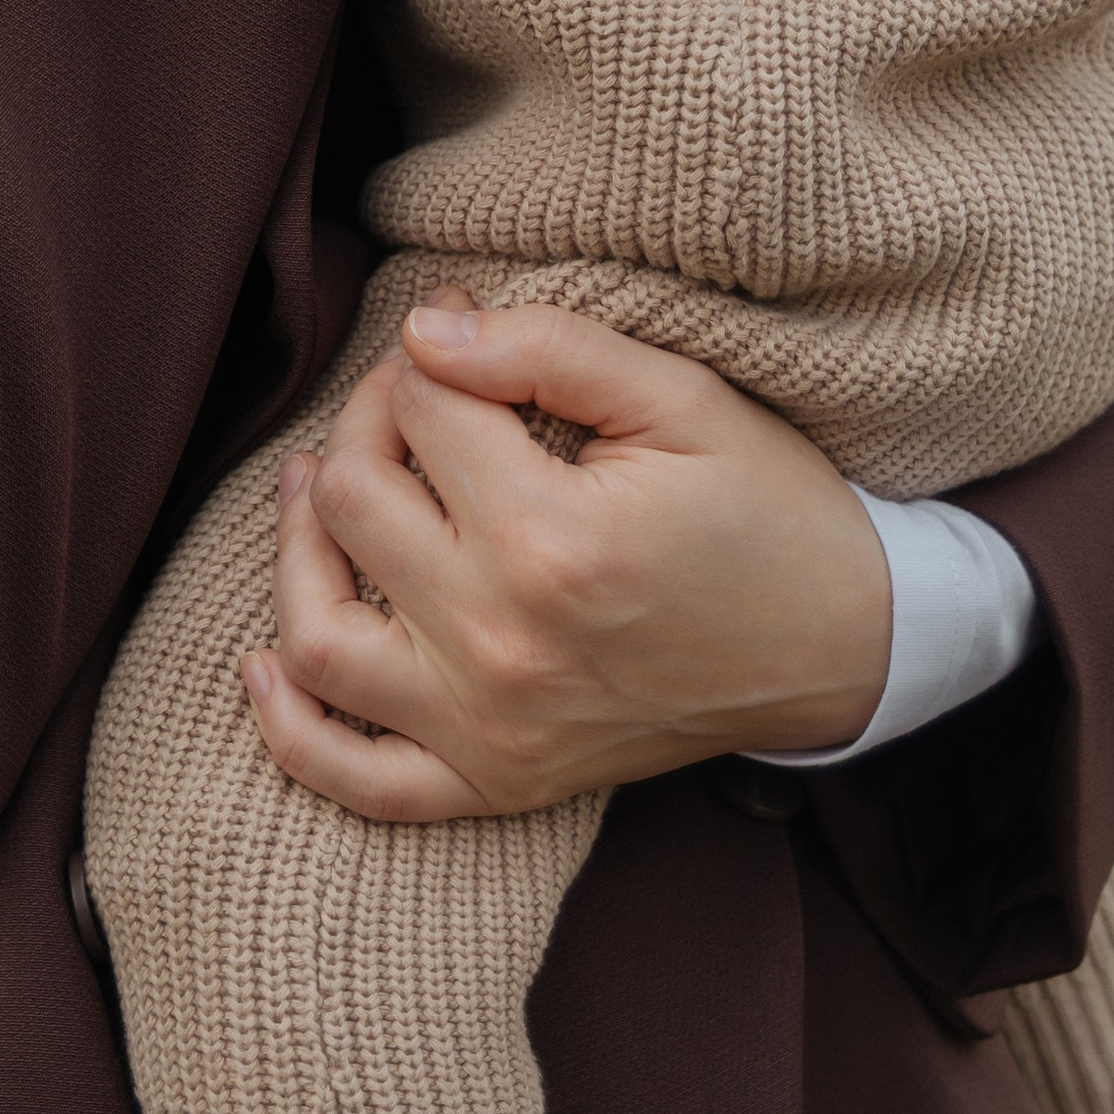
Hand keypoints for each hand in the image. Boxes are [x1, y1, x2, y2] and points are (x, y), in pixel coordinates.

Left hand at [242, 297, 891, 821]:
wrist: (845, 649)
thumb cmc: (766, 510)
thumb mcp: (681, 397)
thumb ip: (546, 346)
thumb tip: (423, 330)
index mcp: (553, 541)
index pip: (419, 412)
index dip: (426, 354)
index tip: (457, 338)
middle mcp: (504, 644)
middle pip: (355, 501)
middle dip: (367, 425)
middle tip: (413, 399)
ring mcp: (491, 729)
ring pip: (318, 634)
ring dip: (297, 548)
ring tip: (317, 487)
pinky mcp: (494, 783)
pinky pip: (357, 777)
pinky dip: (294, 726)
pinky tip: (268, 658)